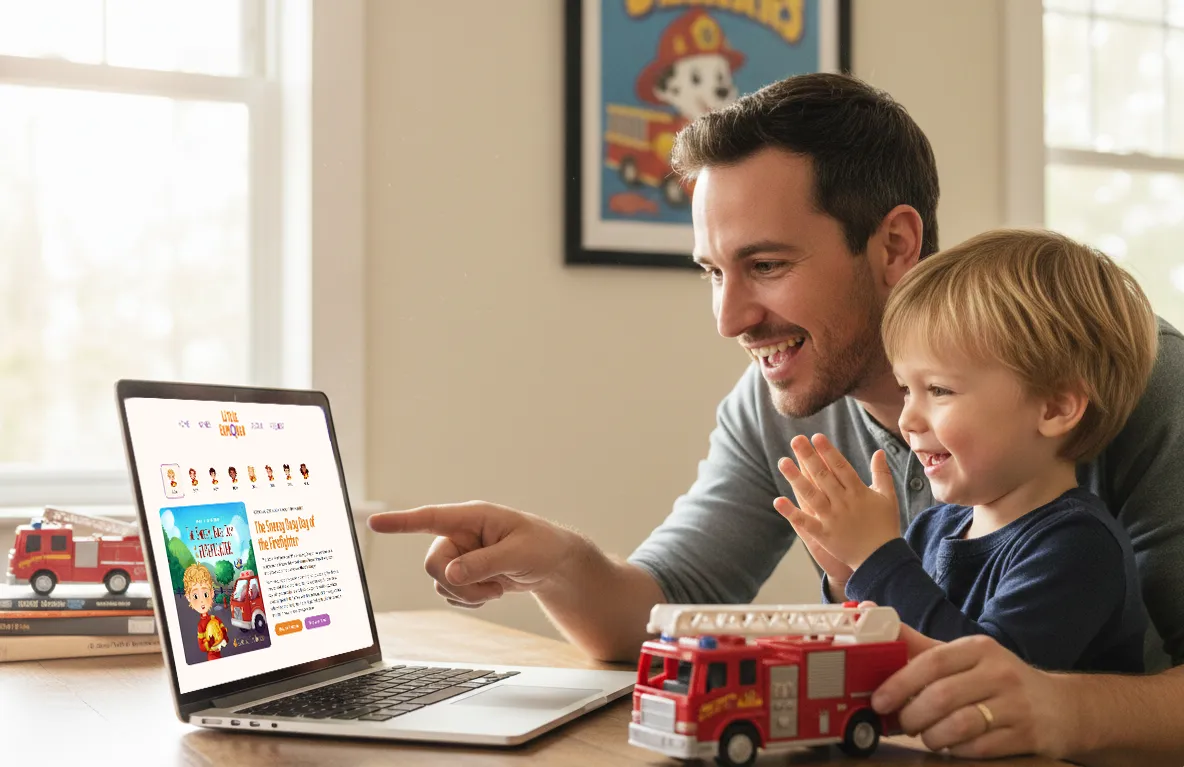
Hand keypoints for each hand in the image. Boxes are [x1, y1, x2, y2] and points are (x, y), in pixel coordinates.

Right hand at [368, 501, 581, 608]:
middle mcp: (460, 534)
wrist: (553, 565)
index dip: (401, 522)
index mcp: (473, 517)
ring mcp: (460, 554)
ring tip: (498, 588)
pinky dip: (470, 600)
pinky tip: (492, 592)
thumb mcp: (517, 554)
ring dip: (468, 594)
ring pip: (440, 583)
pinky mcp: (463, 573)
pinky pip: (450, 594)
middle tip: (491, 589)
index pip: (431, 518)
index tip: (373, 522)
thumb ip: (483, 563)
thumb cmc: (541, 547)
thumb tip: (450, 575)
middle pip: (433, 564)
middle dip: (458, 583)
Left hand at [773, 433, 899, 569]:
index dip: (828, 451)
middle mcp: (844, 502)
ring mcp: (832, 518)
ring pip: (811, 494)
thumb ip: (882, 473)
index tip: (816, 437)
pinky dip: (791, 512)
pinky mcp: (824, 535)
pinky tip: (778, 501)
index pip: (841, 467)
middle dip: (809, 457)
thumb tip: (879, 451)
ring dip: (796, 478)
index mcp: (859, 492)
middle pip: (823, 476)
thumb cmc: (885, 525)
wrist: (882, 559)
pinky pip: (805, 522)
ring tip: (782, 462)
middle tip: (796, 440)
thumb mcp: (888, 497)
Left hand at [872, 630, 1072, 759]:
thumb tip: (873, 616)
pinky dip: (957, 751)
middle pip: (942, 696)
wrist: (1061, 708)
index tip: (879, 701)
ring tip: (927, 736)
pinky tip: (952, 747)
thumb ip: (921, 647)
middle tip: (903, 723)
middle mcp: (1000, 672)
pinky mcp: (1027, 735)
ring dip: (932, 736)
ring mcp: (1016, 705)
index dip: (899, 683)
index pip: (932, 661)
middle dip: (912, 715)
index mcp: (979, 648)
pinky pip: (979, 748)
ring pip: (959, 725)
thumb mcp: (965, 657)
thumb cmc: (998, 680)